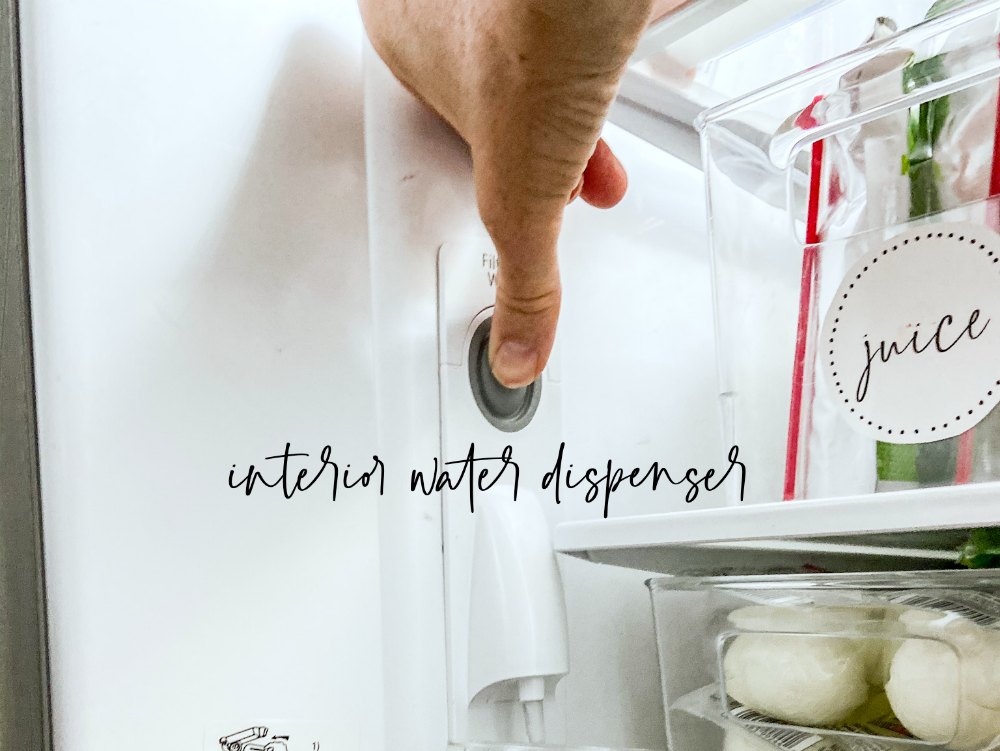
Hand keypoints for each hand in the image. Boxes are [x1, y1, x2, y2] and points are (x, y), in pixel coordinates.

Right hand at [360, 0, 688, 386]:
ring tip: (596, 137)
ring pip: (534, 51)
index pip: (434, 125)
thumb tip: (516, 351)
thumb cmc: (534, 31)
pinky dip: (605, 51)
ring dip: (574, 105)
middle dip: (540, 147)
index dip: (480, 169)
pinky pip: (578, 18)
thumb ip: (525, 278)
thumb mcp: (523, 192)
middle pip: (491, 92)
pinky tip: (625, 61)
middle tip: (564, 172)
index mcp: (400, 43)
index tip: (508, 192)